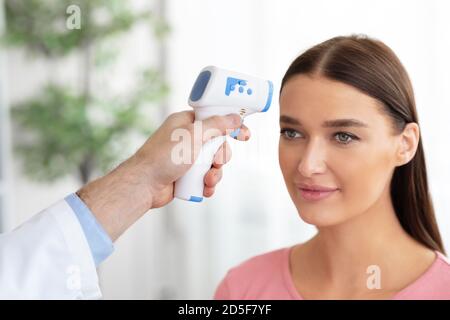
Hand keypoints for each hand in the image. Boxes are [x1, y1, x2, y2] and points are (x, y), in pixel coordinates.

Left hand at [77, 111, 250, 240]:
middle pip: (218, 144)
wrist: (144, 185)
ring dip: (215, 174)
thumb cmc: (164, 157)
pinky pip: (206, 178)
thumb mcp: (193, 135)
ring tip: (206, 181)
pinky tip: (204, 189)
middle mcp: (188, 139)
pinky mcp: (186, 175)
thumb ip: (216, 124)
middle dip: (220, 158)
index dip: (231, 127)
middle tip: (215, 162)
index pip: (215, 119)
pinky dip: (208, 184)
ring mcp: (187, 158)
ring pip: (214, 164)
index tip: (245, 135)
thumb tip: (235, 117)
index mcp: (186, 123)